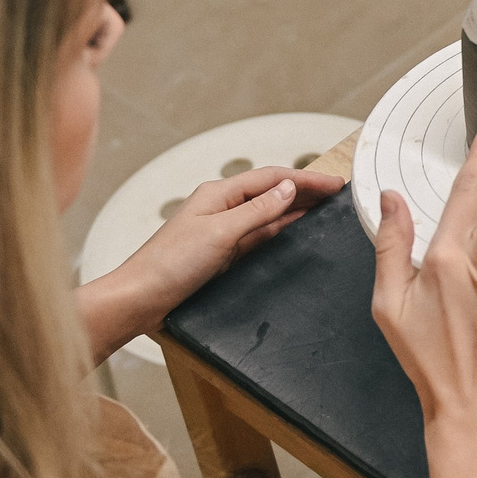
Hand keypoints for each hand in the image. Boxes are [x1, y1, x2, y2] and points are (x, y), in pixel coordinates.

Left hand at [77, 166, 340, 362]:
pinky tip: (294, 232)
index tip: (334, 184)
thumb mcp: (220, 233)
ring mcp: (221, 232)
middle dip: (304, 190)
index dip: (306, 179)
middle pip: (270, 193)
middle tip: (336, 194)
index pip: (271, 179)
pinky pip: (258, 236)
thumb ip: (257, 210)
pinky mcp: (221, 254)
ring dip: (295, 210)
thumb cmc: (168, 265)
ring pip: (266, 215)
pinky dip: (280, 231)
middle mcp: (220, 208)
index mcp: (218, 194)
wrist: (141, 299)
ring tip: (323, 209)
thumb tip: (288, 190)